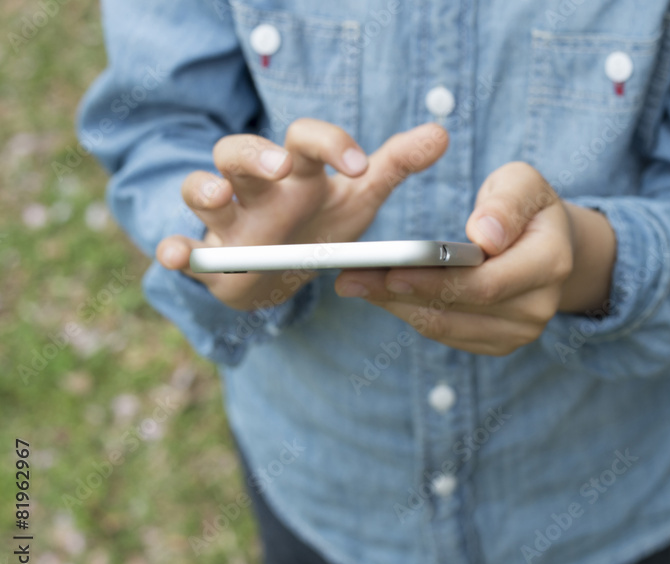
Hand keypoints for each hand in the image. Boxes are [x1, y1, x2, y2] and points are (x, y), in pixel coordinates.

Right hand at [156, 120, 448, 309]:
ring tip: (220, 197)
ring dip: (206, 190)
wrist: (281, 272)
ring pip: (201, 189)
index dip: (329, 143)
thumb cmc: (320, 223)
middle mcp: (256, 188)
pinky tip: (176, 256)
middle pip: (240, 151)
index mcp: (297, 170)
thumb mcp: (360, 195)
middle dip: (255, 154)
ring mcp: (227, 221)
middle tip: (279, 166)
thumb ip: (396, 164)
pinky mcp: (207, 257)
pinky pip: (181, 248)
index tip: (358, 165)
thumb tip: (441, 132)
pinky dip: (174, 249)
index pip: (305, 139)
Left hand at [333, 161, 616, 355]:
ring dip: (396, 306)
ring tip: (354, 284)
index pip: (486, 282)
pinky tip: (380, 294)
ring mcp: (519, 331)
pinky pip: (446, 334)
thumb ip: (506, 202)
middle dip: (401, 293)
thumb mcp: (522, 183)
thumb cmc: (526, 205)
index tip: (391, 269)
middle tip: (350, 278)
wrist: (548, 243)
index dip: (436, 280)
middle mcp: (539, 307)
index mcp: (550, 263)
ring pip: (446, 327)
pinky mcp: (498, 343)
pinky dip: (410, 313)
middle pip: (459, 309)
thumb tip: (485, 237)